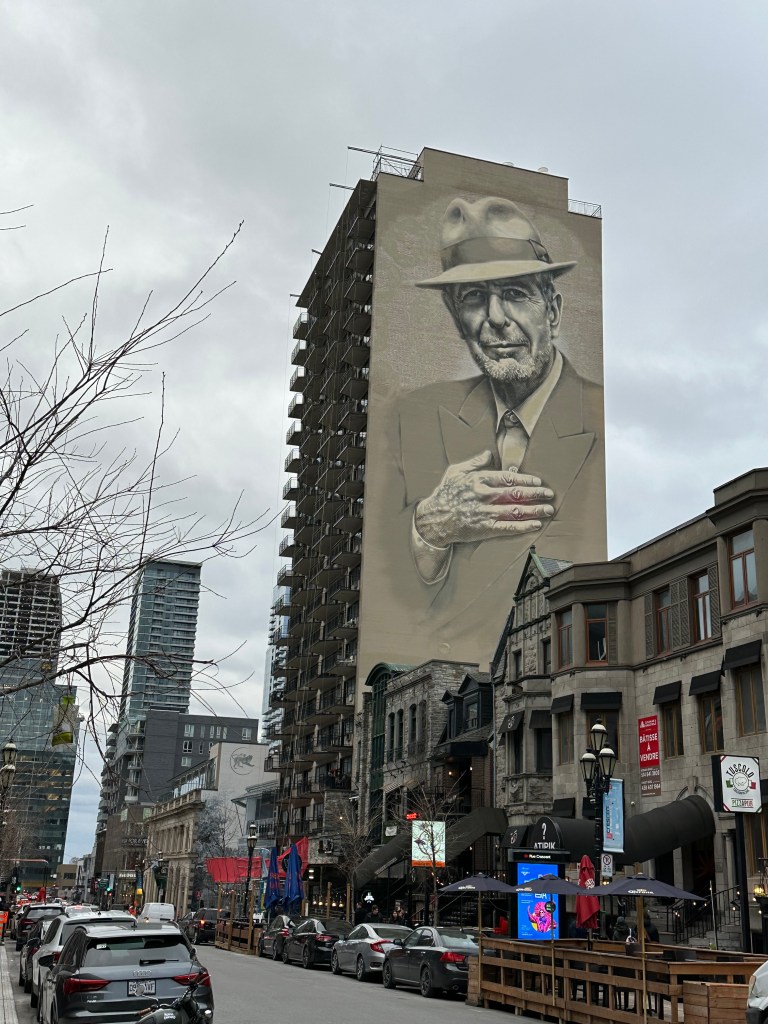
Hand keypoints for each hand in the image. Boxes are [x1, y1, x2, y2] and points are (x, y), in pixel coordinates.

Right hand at [413, 450, 554, 547]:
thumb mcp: (456, 472)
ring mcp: (485, 513)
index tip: (538, 481)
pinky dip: (523, 526)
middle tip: (549, 494)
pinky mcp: (484, 529)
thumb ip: (474, 462)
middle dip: (536, 494)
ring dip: (535, 510)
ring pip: (515, 510)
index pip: (508, 478)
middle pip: (516, 493)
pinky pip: (508, 528)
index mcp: (479, 480)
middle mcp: (484, 495)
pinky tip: (535, 524)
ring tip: (548, 509)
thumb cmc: (444, 494)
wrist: (433, 520)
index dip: (526, 480)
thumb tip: (489, 453)